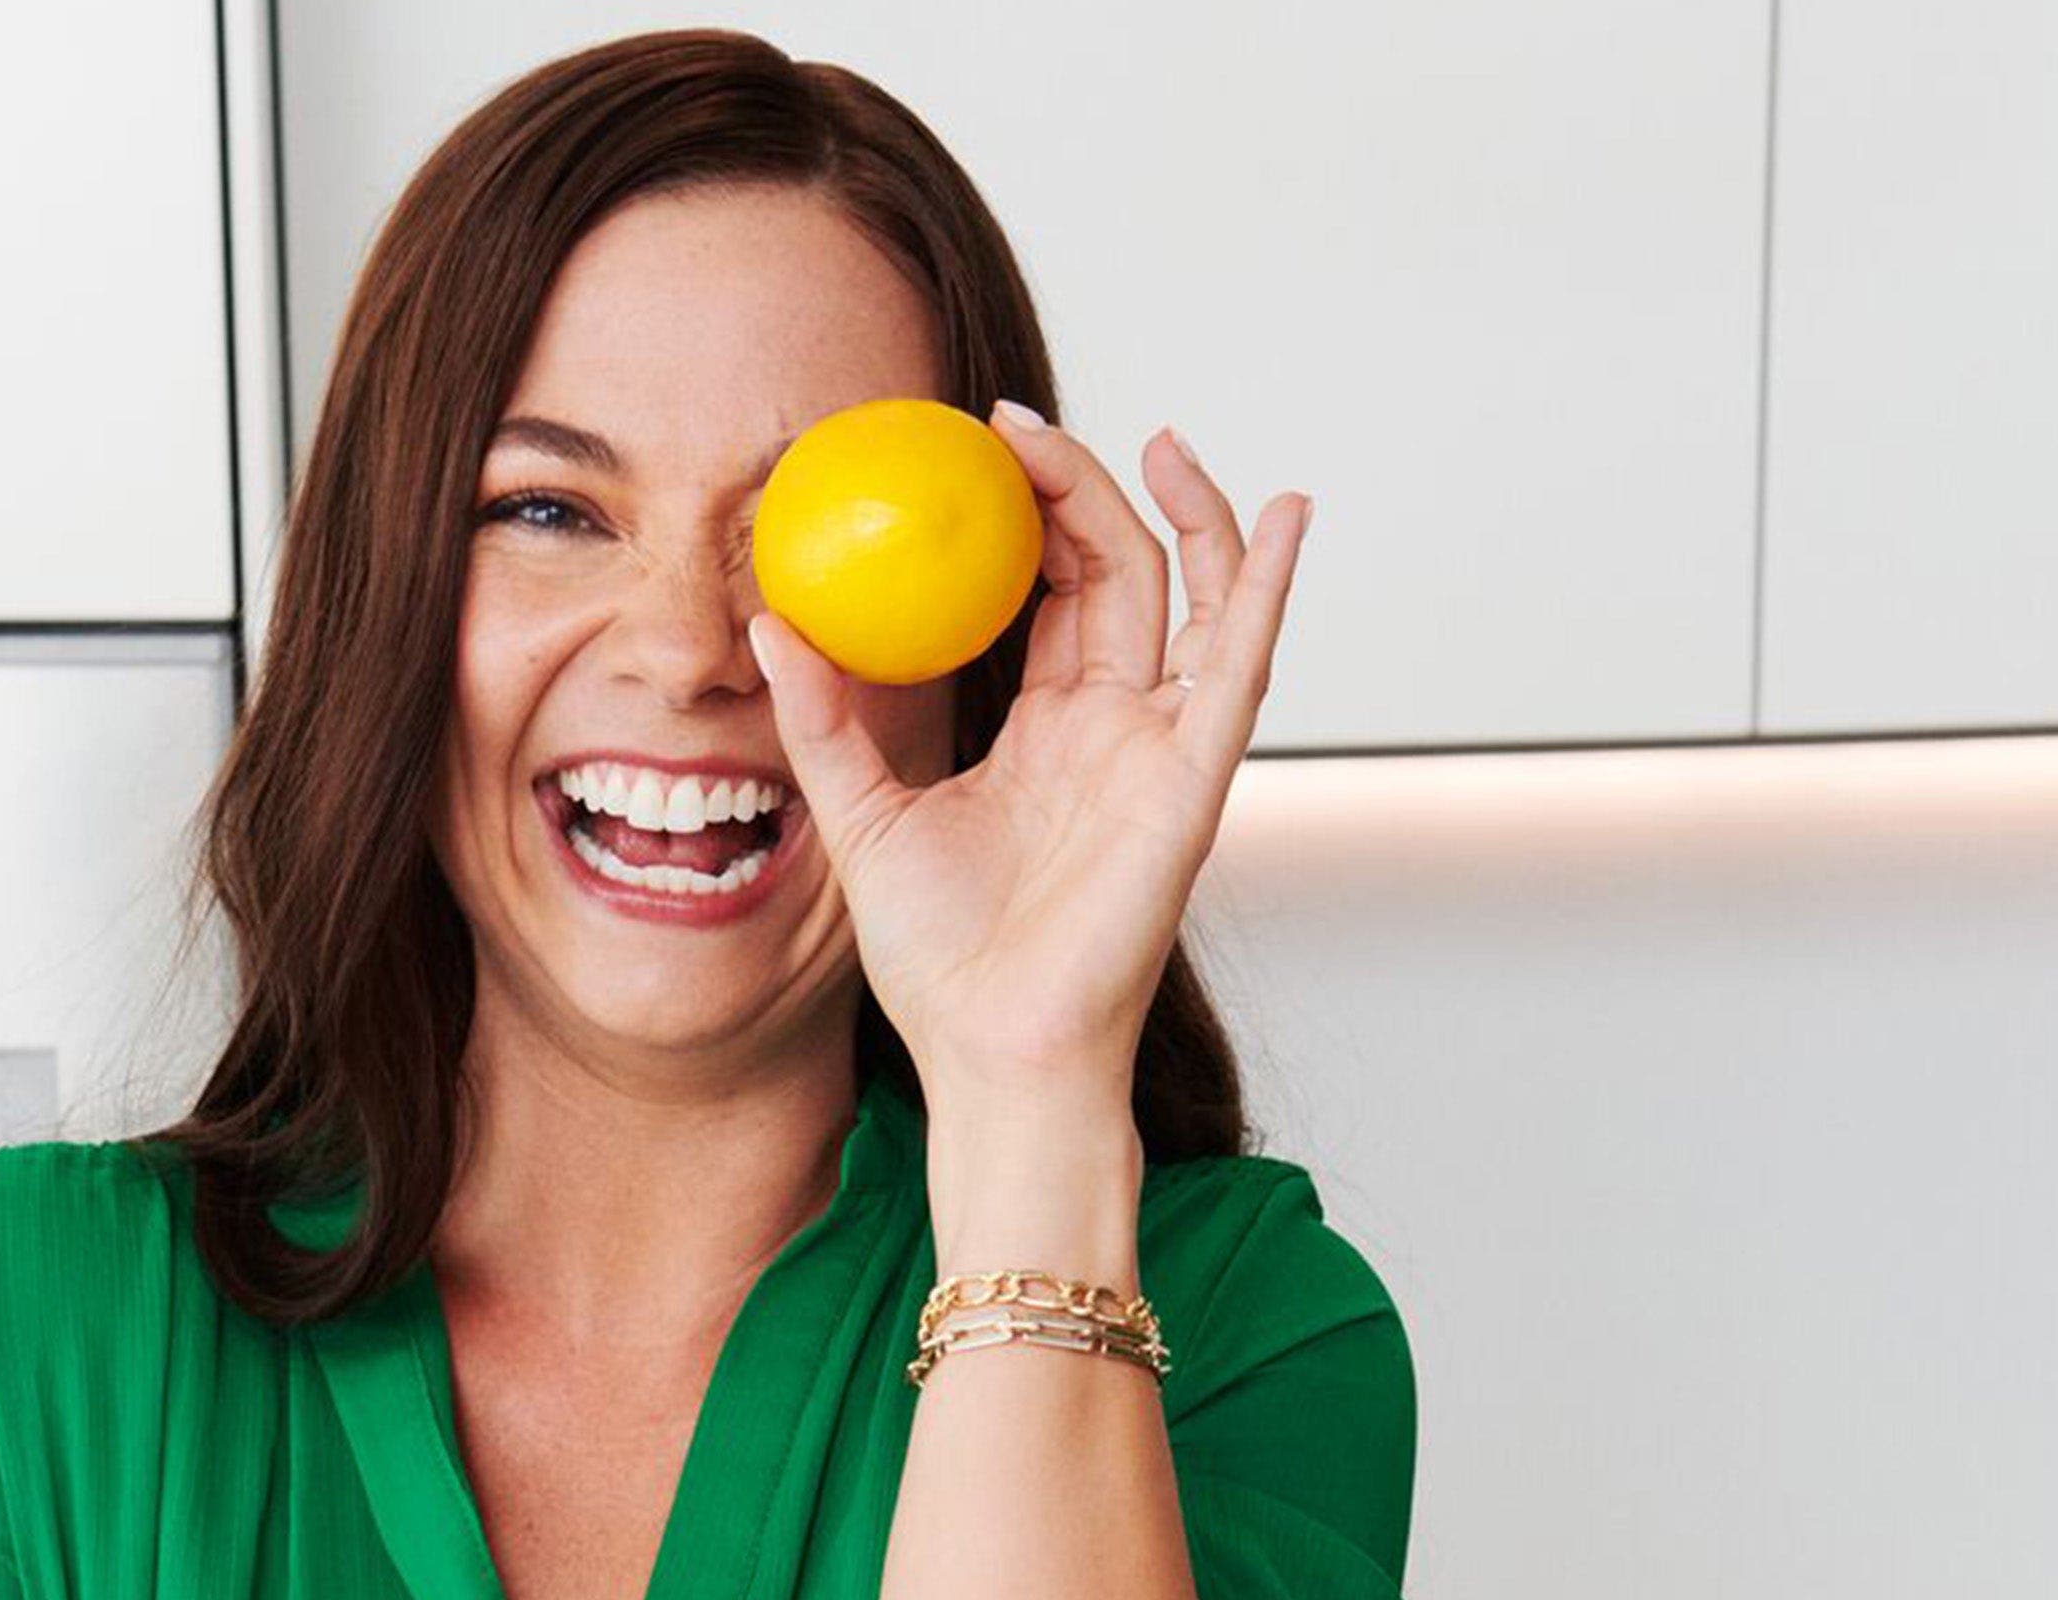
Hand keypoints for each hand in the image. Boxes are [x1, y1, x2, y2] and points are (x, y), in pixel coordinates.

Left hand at [747, 401, 1311, 1121]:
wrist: (991, 1051)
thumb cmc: (940, 962)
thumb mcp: (863, 815)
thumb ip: (826, 719)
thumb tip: (769, 624)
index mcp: (1049, 730)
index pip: (1055, 592)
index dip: (1029, 515)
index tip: (975, 447)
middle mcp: (1115, 727)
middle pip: (1121, 572)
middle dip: (1083, 488)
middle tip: (1015, 427)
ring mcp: (1162, 747)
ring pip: (1193, 598)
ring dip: (1187, 511)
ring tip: (1160, 439)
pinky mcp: (1194, 777)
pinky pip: (1242, 665)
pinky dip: (1269, 585)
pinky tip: (1287, 513)